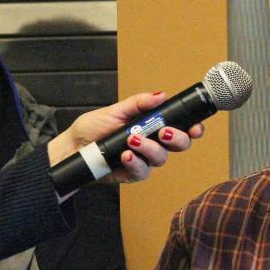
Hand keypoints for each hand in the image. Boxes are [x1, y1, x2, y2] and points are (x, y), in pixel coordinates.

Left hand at [47, 92, 204, 183]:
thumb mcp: (115, 110)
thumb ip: (139, 103)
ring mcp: (144, 159)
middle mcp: (153, 143)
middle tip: (163, 132)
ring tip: (132, 141)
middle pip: (179, 145)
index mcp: (153, 125)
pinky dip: (136, 163)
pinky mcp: (133, 174)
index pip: (181, 127)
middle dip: (176, 138)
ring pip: (161, 159)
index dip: (193, 128)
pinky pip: (143, 172)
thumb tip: (161, 95)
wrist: (74, 147)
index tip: (195, 128)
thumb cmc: (94, 128)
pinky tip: (125, 156)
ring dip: (149, 149)